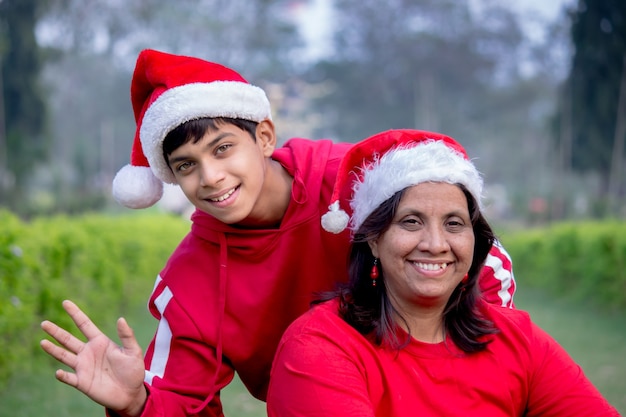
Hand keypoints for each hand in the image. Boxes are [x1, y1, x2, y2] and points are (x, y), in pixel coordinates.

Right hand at [40, 300, 147, 416]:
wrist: (131, 393)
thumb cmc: (133, 370)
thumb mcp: (133, 351)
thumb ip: (127, 336)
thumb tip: (121, 319)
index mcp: (100, 342)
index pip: (85, 325)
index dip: (75, 314)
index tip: (65, 302)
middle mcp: (88, 352)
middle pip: (68, 339)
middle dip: (56, 331)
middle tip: (44, 323)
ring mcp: (83, 367)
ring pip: (64, 356)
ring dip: (53, 350)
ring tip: (43, 342)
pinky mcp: (82, 382)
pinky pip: (69, 378)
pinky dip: (63, 376)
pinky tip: (59, 372)